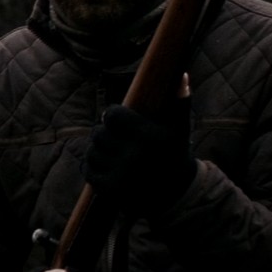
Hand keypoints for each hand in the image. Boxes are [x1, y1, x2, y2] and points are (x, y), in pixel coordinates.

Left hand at [81, 74, 195, 214]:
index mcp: (149, 137)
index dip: (112, 115)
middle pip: (99, 133)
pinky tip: (102, 163)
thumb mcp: (180, 129)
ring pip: (91, 151)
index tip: (117, 118)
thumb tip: (182, 75)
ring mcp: (121, 175)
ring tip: (107, 148)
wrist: (175, 196)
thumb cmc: (175, 156)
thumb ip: (180, 102)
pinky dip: (92, 165)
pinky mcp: (110, 190)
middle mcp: (134, 156)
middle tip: (110, 134)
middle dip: (103, 131)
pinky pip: (89, 170)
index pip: (112, 115)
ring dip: (96, 148)